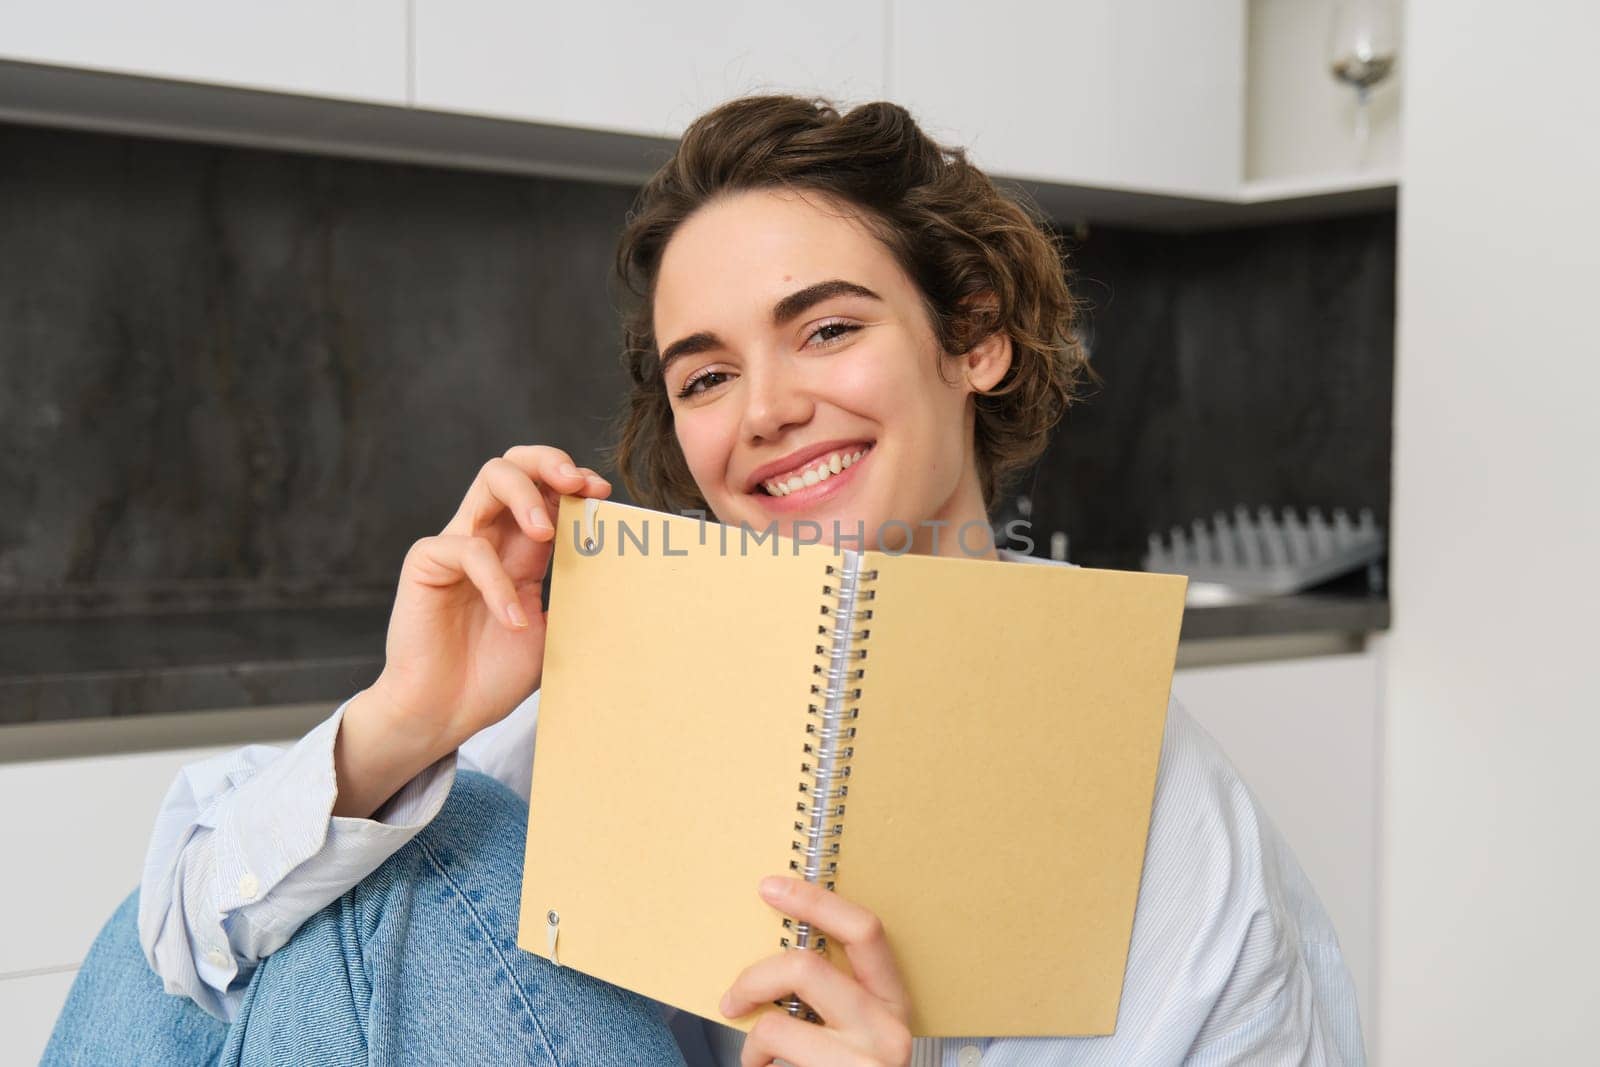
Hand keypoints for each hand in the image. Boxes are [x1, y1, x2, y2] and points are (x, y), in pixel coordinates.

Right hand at [333, 445, 609, 816]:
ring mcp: (456, 546)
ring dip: (526, 497)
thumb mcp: (552, 633)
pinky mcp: (426, 565)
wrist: (443, 715)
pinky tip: (513, 620)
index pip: (546, 491)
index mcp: (519, 551)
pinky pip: (467, 550)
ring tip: (548, 533)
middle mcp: (488, 538)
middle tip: (578, 486)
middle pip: (513, 465)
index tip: (603, 496)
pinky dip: (497, 581)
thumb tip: (626, 577)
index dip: (574, 483)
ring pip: (488, 480)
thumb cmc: (491, 677)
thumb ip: (576, 600)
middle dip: (550, 462)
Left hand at [721, 876, 912, 1066]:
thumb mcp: (849, 1033)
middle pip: (807, 966)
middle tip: (731, 998)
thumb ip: (824, 996)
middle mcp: (891, 1029)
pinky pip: (774, 1053)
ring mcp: (869, 1062)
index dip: (814, 900)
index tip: (769, 886)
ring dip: (753, 1040)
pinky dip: (756, 1062)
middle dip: (755, 976)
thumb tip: (771, 953)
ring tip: (757, 1059)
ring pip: (780, 1021)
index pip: (865, 929)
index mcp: (893, 1001)